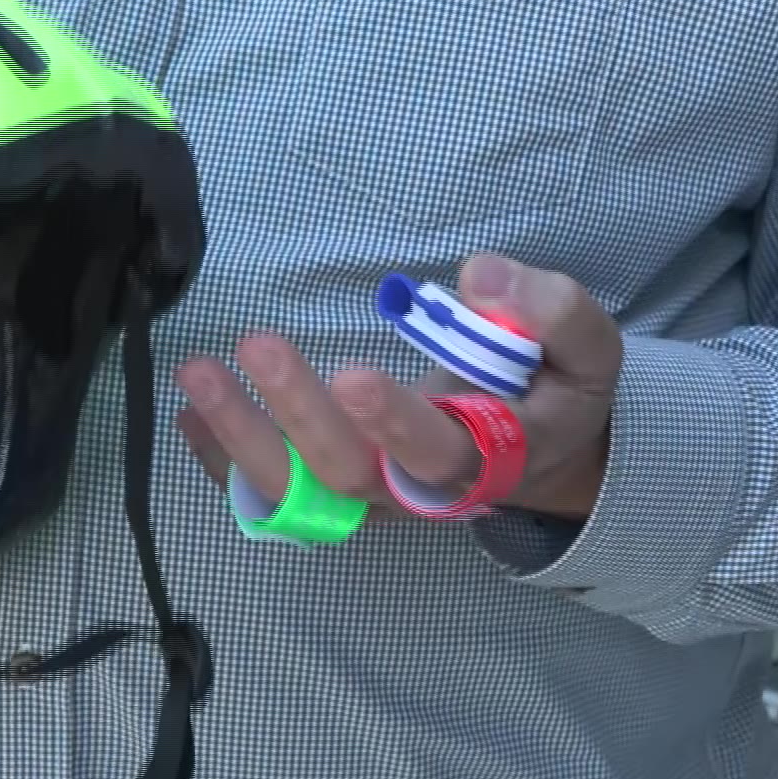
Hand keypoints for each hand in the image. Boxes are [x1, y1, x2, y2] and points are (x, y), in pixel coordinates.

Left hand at [174, 253, 621, 520]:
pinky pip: (275, 493)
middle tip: (257, 347)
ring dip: (242, 439)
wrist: (541, 454)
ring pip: (300, 493)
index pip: (438, 454)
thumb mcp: (589, 351)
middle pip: (350, 475)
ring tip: (198, 376)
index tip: (352, 376)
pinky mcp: (338, 495)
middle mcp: (421, 493)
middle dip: (297, 415)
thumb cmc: (555, 391)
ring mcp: (372, 500)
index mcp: (490, 459)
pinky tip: (188, 416)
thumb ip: (555, 313)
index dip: (394, 424)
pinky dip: (225, 461)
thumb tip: (481, 278)